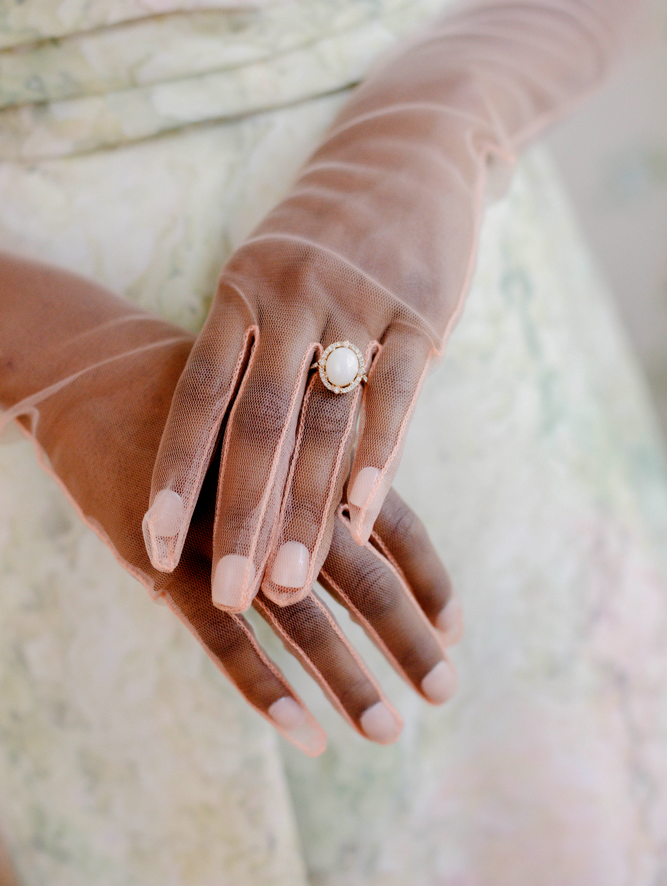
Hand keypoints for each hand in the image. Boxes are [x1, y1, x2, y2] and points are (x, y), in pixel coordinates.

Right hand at [0, 253, 462, 753]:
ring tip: (386, 732)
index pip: (395, 527)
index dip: (429, 580)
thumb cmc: (196, 397)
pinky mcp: (169, 562)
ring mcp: (226, 533)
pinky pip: (225, 640)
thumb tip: (367, 520)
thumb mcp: (267, 416)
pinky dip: (267, 688)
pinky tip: (306, 732)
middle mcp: (284, 497)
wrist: (97, 373)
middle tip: (444, 692)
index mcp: (315, 456)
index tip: (455, 629)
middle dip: (407, 641)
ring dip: (348, 682)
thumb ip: (316, 464)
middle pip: (365, 581)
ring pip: (303, 621)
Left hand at [144, 0, 643, 613]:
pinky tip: (361, 519)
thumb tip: (234, 449)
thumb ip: (255, 351)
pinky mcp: (417, 313)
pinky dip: (376, 462)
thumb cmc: (328, 230)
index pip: (198, 397)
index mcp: (239, 293)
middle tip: (229, 596)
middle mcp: (288, 299)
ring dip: (307, 511)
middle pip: (255, 426)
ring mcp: (354, 305)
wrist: (408, 147)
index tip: (156, 546)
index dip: (176, 475)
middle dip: (240, 516)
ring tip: (293, 584)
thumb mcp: (274, 273)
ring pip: (325, 424)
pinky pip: (393, 399)